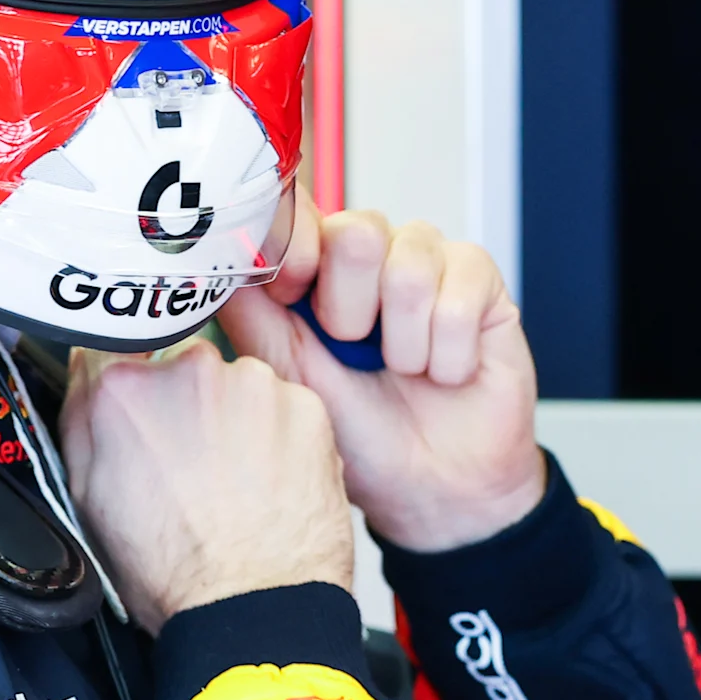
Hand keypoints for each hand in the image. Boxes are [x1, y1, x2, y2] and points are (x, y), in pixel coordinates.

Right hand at [62, 335, 353, 631]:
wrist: (252, 609)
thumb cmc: (172, 571)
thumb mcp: (87, 499)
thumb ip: (82, 416)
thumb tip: (87, 365)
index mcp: (123, 390)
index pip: (119, 353)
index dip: (133, 393)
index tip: (145, 422)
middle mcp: (189, 370)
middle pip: (183, 369)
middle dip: (187, 408)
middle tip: (193, 468)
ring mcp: (253, 385)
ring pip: (239, 388)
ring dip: (237, 421)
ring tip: (237, 485)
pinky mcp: (307, 406)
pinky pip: (286, 409)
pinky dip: (281, 437)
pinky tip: (271, 483)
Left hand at [227, 205, 544, 553]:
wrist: (433, 488)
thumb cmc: (363, 436)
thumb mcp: (291, 379)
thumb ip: (254, 317)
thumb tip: (219, 263)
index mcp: (320, 268)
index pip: (302, 211)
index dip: (295, 247)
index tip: (292, 294)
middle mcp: (375, 254)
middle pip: (357, 230)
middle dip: (351, 308)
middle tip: (360, 351)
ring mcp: (430, 262)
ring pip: (410, 265)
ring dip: (406, 343)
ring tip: (408, 371)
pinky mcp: (481, 281)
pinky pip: (460, 296)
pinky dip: (449, 353)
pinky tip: (447, 372)